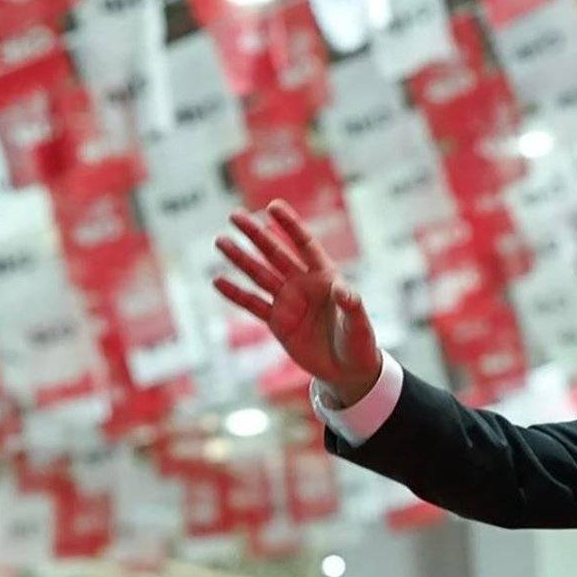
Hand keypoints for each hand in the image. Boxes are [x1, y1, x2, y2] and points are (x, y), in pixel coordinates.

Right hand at [213, 199, 381, 406]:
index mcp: (326, 276)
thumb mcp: (359, 324)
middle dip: (256, 235)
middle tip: (235, 215)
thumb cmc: (359, 342)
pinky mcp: (277, 322)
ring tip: (220, 241)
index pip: (305, 245)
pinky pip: (253, 305)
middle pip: (276, 254)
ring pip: (260, 275)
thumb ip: (352, 305)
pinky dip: (236, 294)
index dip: (290, 226)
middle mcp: (304, 284)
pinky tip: (218, 281)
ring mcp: (288, 301)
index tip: (273, 206)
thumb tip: (344, 291)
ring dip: (240, 258)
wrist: (347, 370)